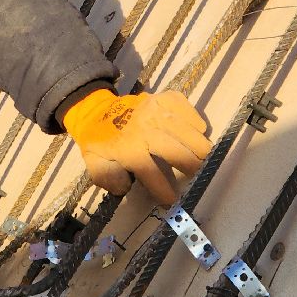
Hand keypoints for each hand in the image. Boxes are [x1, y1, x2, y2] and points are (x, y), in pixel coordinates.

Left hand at [63, 89, 211, 205]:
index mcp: (129, 148)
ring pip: (191, 132)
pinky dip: (195, 123)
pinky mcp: (166, 97)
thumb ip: (110, 179)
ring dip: (198, 147)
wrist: (97, 111)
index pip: (153, 173)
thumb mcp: (96, 165)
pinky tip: (193, 132)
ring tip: (199, 156)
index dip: (164, 190)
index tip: (172, 199)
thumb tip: (126, 187)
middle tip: (194, 174)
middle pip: (180, 152)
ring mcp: (158, 109)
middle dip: (191, 167)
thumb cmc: (101, 142)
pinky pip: (190, 112)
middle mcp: (146, 128)